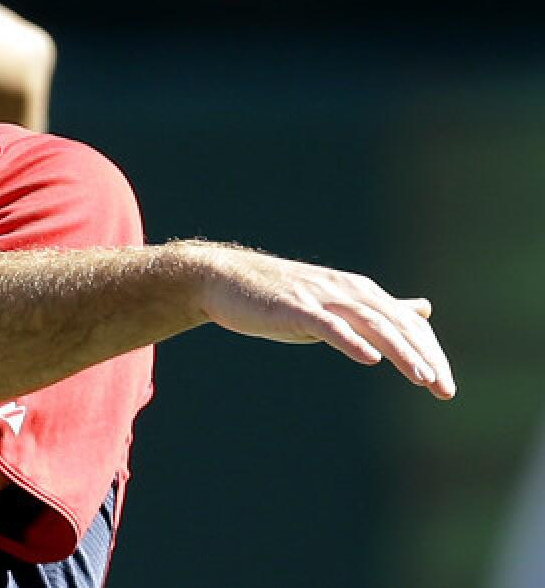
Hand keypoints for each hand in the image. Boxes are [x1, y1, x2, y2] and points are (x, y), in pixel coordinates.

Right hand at [183, 242, 456, 399]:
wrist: (224, 280)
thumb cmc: (278, 297)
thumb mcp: (335, 302)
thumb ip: (379, 309)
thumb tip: (421, 310)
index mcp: (359, 292)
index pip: (406, 323)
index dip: (430, 352)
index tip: (446, 386)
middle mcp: (346, 290)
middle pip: (396, 324)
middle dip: (424, 357)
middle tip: (445, 391)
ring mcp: (320, 298)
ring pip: (370, 323)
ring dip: (399, 350)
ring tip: (422, 378)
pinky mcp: (295, 308)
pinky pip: (328, 324)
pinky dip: (351, 340)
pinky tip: (368, 358)